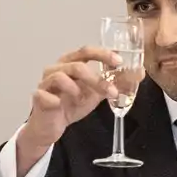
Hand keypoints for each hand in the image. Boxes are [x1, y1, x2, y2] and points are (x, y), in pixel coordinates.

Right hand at [13, 46, 123, 172]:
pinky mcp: (38, 97)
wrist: (52, 126)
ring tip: (82, 100)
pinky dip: (57, 100)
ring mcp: (45, 82)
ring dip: (77, 90)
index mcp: (71, 63)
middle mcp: (56, 68)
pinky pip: (45, 94)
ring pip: (61, 77)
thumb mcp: (96, 93)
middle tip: (111, 92)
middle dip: (96, 79)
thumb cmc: (71, 104)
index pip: (86, 51)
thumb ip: (114, 83)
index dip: (103, 54)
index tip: (119, 62)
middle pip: (77, 65)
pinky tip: (61, 105)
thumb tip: (138, 73)